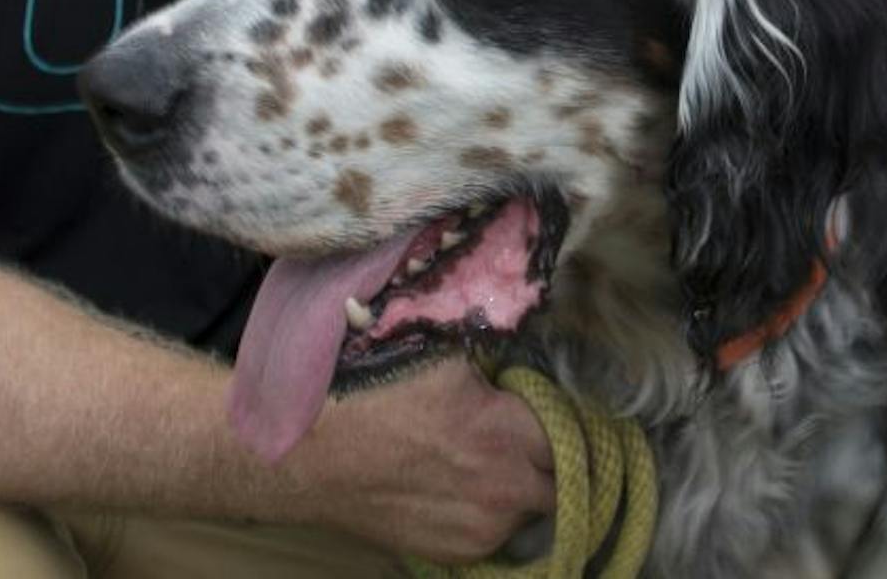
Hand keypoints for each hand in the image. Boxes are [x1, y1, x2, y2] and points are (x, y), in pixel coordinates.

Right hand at [297, 357, 553, 561]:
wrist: (313, 456)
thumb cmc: (374, 393)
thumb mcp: (442, 353)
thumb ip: (496, 353)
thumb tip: (527, 333)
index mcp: (505, 432)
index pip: (573, 432)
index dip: (564, 419)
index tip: (553, 412)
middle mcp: (503, 489)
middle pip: (561, 478)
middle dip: (551, 459)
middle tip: (528, 439)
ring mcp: (480, 529)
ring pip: (530, 509)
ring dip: (522, 489)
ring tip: (489, 464)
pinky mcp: (456, 554)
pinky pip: (496, 534)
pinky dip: (490, 515)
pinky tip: (463, 490)